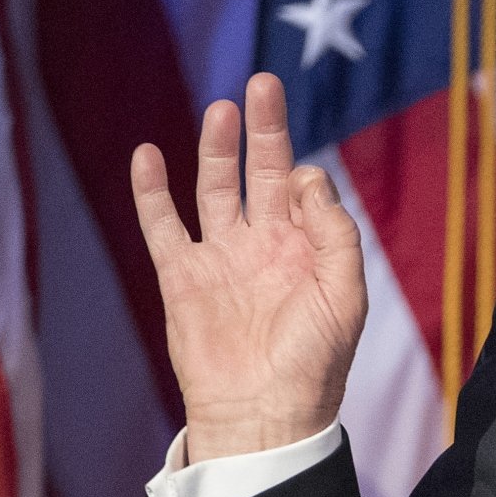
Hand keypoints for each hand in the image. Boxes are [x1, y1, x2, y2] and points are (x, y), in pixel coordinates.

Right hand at [130, 73, 367, 461]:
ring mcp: (221, 257)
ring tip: (221, 110)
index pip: (305, 189)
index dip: (305, 177)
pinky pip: (163, 226)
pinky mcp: (181, 276)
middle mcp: (264, 244)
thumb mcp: (346, 293)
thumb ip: (334, 232)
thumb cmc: (315, 361)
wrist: (264, 413)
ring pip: (214, 190)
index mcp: (307, 247)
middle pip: (260, 172)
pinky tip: (149, 154)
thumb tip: (307, 177)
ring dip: (216, 149)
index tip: (302, 187)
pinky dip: (152, 191)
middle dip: (262, 130)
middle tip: (262, 84)